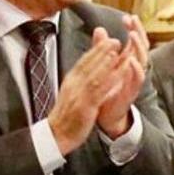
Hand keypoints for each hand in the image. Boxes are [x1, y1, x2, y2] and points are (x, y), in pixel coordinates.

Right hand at [48, 32, 123, 154]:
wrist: (56, 135)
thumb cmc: (66, 115)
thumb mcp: (71, 93)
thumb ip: (80, 80)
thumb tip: (87, 68)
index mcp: (70, 82)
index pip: (83, 62)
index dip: (96, 50)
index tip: (106, 39)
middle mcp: (73, 86)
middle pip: (88, 65)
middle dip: (101, 51)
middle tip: (114, 40)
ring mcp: (78, 96)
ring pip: (94, 75)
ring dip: (105, 62)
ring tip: (116, 51)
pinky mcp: (85, 107)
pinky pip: (98, 92)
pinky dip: (108, 81)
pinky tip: (117, 75)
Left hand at [96, 15, 149, 136]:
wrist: (107, 114)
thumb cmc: (107, 89)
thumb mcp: (105, 64)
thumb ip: (102, 47)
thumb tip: (100, 29)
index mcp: (128, 60)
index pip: (135, 40)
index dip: (133, 27)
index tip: (128, 16)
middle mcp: (134, 67)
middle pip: (142, 46)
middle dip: (139, 32)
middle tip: (133, 21)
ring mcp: (134, 78)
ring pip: (143, 60)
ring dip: (138, 47)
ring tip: (132, 35)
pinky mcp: (132, 90)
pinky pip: (138, 79)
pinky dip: (136, 70)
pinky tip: (131, 61)